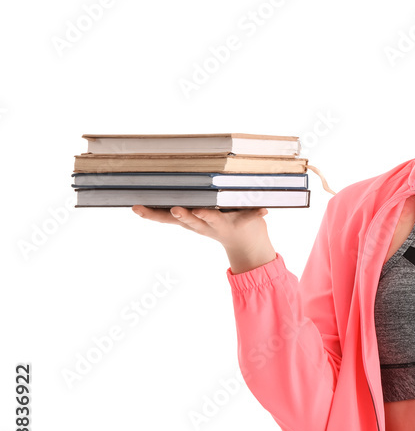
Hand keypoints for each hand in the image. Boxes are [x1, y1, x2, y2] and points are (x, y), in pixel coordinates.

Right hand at [131, 205, 275, 272]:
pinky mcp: (243, 222)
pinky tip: (263, 210)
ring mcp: (223, 224)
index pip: (166, 217)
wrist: (247, 245)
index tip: (135, 208)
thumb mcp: (196, 216)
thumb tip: (151, 184)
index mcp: (191, 221)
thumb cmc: (218, 222)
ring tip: (201, 211)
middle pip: (189, 220)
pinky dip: (255, 212)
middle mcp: (204, 225)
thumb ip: (179, 207)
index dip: (151, 213)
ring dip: (207, 216)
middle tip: (173, 209)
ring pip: (213, 219)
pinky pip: (249, 216)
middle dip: (181, 215)